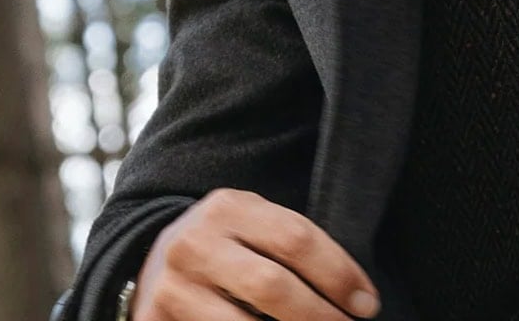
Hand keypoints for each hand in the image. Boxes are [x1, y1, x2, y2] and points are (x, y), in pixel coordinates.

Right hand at [130, 188, 381, 319]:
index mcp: (228, 208)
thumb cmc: (225, 246)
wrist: (151, 262)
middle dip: (321, 316)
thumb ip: (292, 243)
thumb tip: (356, 292)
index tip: (367, 304)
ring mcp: (173, 288)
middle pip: (273, 287)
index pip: (297, 239)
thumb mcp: (252, 225)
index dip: (339, 275)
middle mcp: (195, 244)